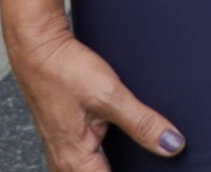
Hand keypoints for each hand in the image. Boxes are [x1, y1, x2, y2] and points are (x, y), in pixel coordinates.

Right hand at [8, 21, 183, 170]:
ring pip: (94, 171)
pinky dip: (108, 158)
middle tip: (157, 157)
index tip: (161, 165)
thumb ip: (142, 123)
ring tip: (145, 156)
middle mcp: (65, 161)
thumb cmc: (65, 71)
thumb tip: (172, 145)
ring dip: (116, 165)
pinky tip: (125, 146)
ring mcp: (64, 151)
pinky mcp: (67, 138)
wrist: (38, 50)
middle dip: (128, 169)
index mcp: (74, 160)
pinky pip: (89, 160)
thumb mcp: (110, 96)